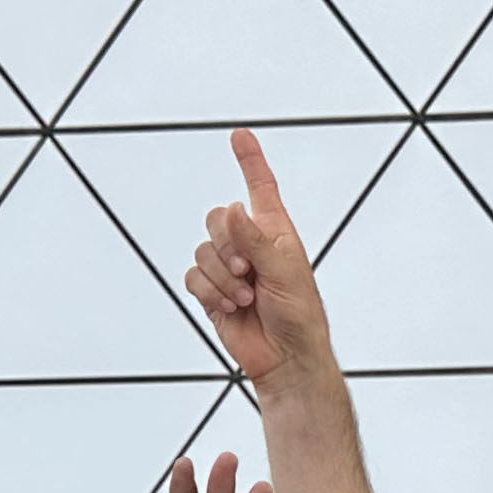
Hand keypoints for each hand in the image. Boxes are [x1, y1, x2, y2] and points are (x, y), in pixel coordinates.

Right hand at [184, 130, 338, 390]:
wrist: (285, 358)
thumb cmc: (299, 315)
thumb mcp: (286, 271)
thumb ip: (256, 238)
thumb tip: (233, 207)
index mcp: (275, 231)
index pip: (261, 187)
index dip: (250, 160)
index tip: (239, 135)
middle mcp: (249, 244)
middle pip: (217, 218)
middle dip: (227, 246)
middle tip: (248, 272)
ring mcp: (228, 268)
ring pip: (202, 251)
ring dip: (221, 277)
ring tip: (246, 297)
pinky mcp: (212, 292)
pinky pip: (193, 278)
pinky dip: (209, 293)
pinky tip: (230, 307)